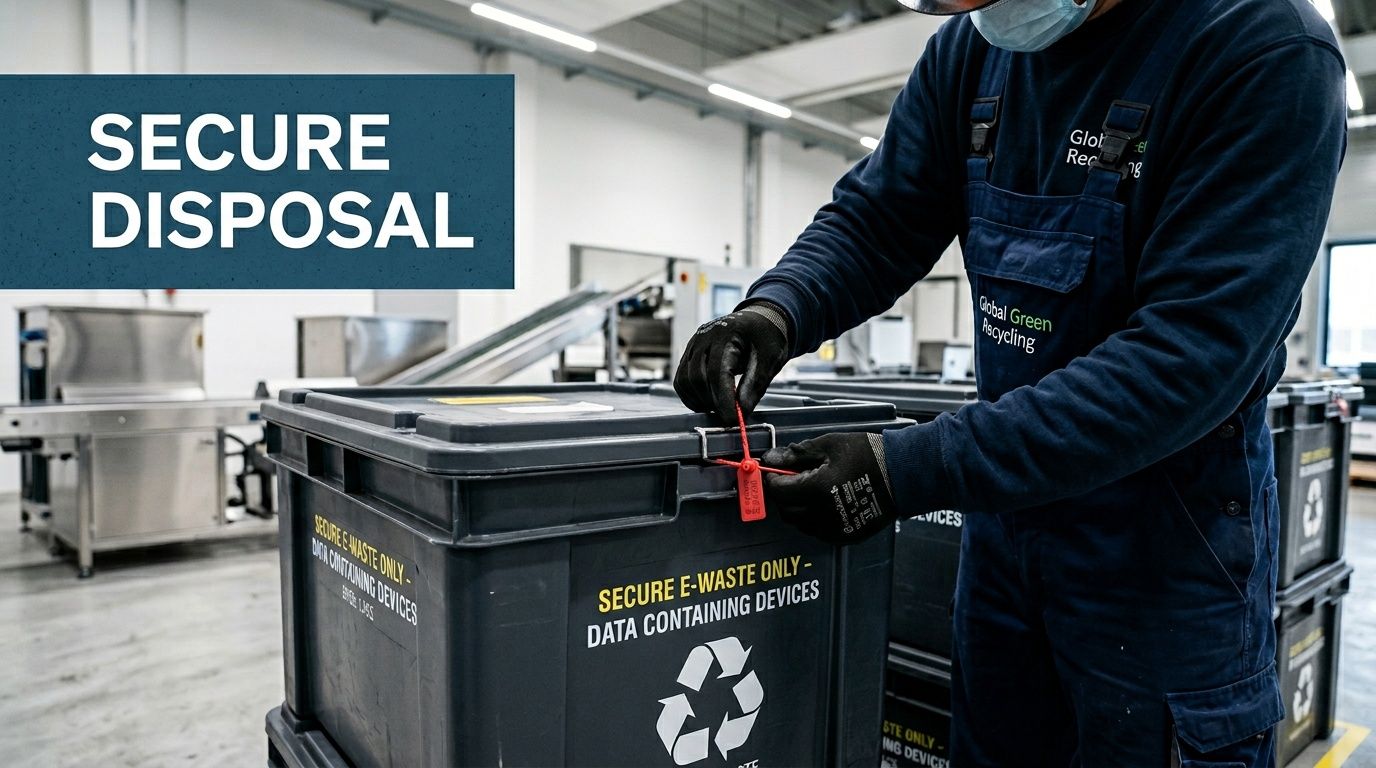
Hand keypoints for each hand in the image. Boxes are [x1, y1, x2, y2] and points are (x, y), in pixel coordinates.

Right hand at [674, 302, 791, 423]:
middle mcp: (704, 337)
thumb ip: (754, 385)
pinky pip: (682, 379)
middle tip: (728, 417)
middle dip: (712, 402)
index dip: (723, 399)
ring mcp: (693, 344)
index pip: (717, 372)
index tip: (731, 420)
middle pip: (698, 377)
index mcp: (726, 334)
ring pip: (685, 380)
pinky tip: (707, 403)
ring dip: (700, 401)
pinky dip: (691, 395)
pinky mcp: (690, 353)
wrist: (759, 320)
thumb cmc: (767, 337)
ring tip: (719, 409)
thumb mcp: (770, 359)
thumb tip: (741, 412)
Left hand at [762, 432, 897, 544]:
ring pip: (799, 523)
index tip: (773, 471)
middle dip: (783, 494)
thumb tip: (771, 459)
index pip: (778, 491)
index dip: (772, 480)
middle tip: (791, 478)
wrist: (903, 475)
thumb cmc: (869, 455)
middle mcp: (824, 515)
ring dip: (797, 507)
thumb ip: (797, 454)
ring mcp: (835, 529)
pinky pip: (817, 531)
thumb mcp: (829, 445)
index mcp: (818, 489)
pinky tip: (824, 502)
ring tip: (810, 488)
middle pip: (786, 510)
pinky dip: (813, 518)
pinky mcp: (846, 536)